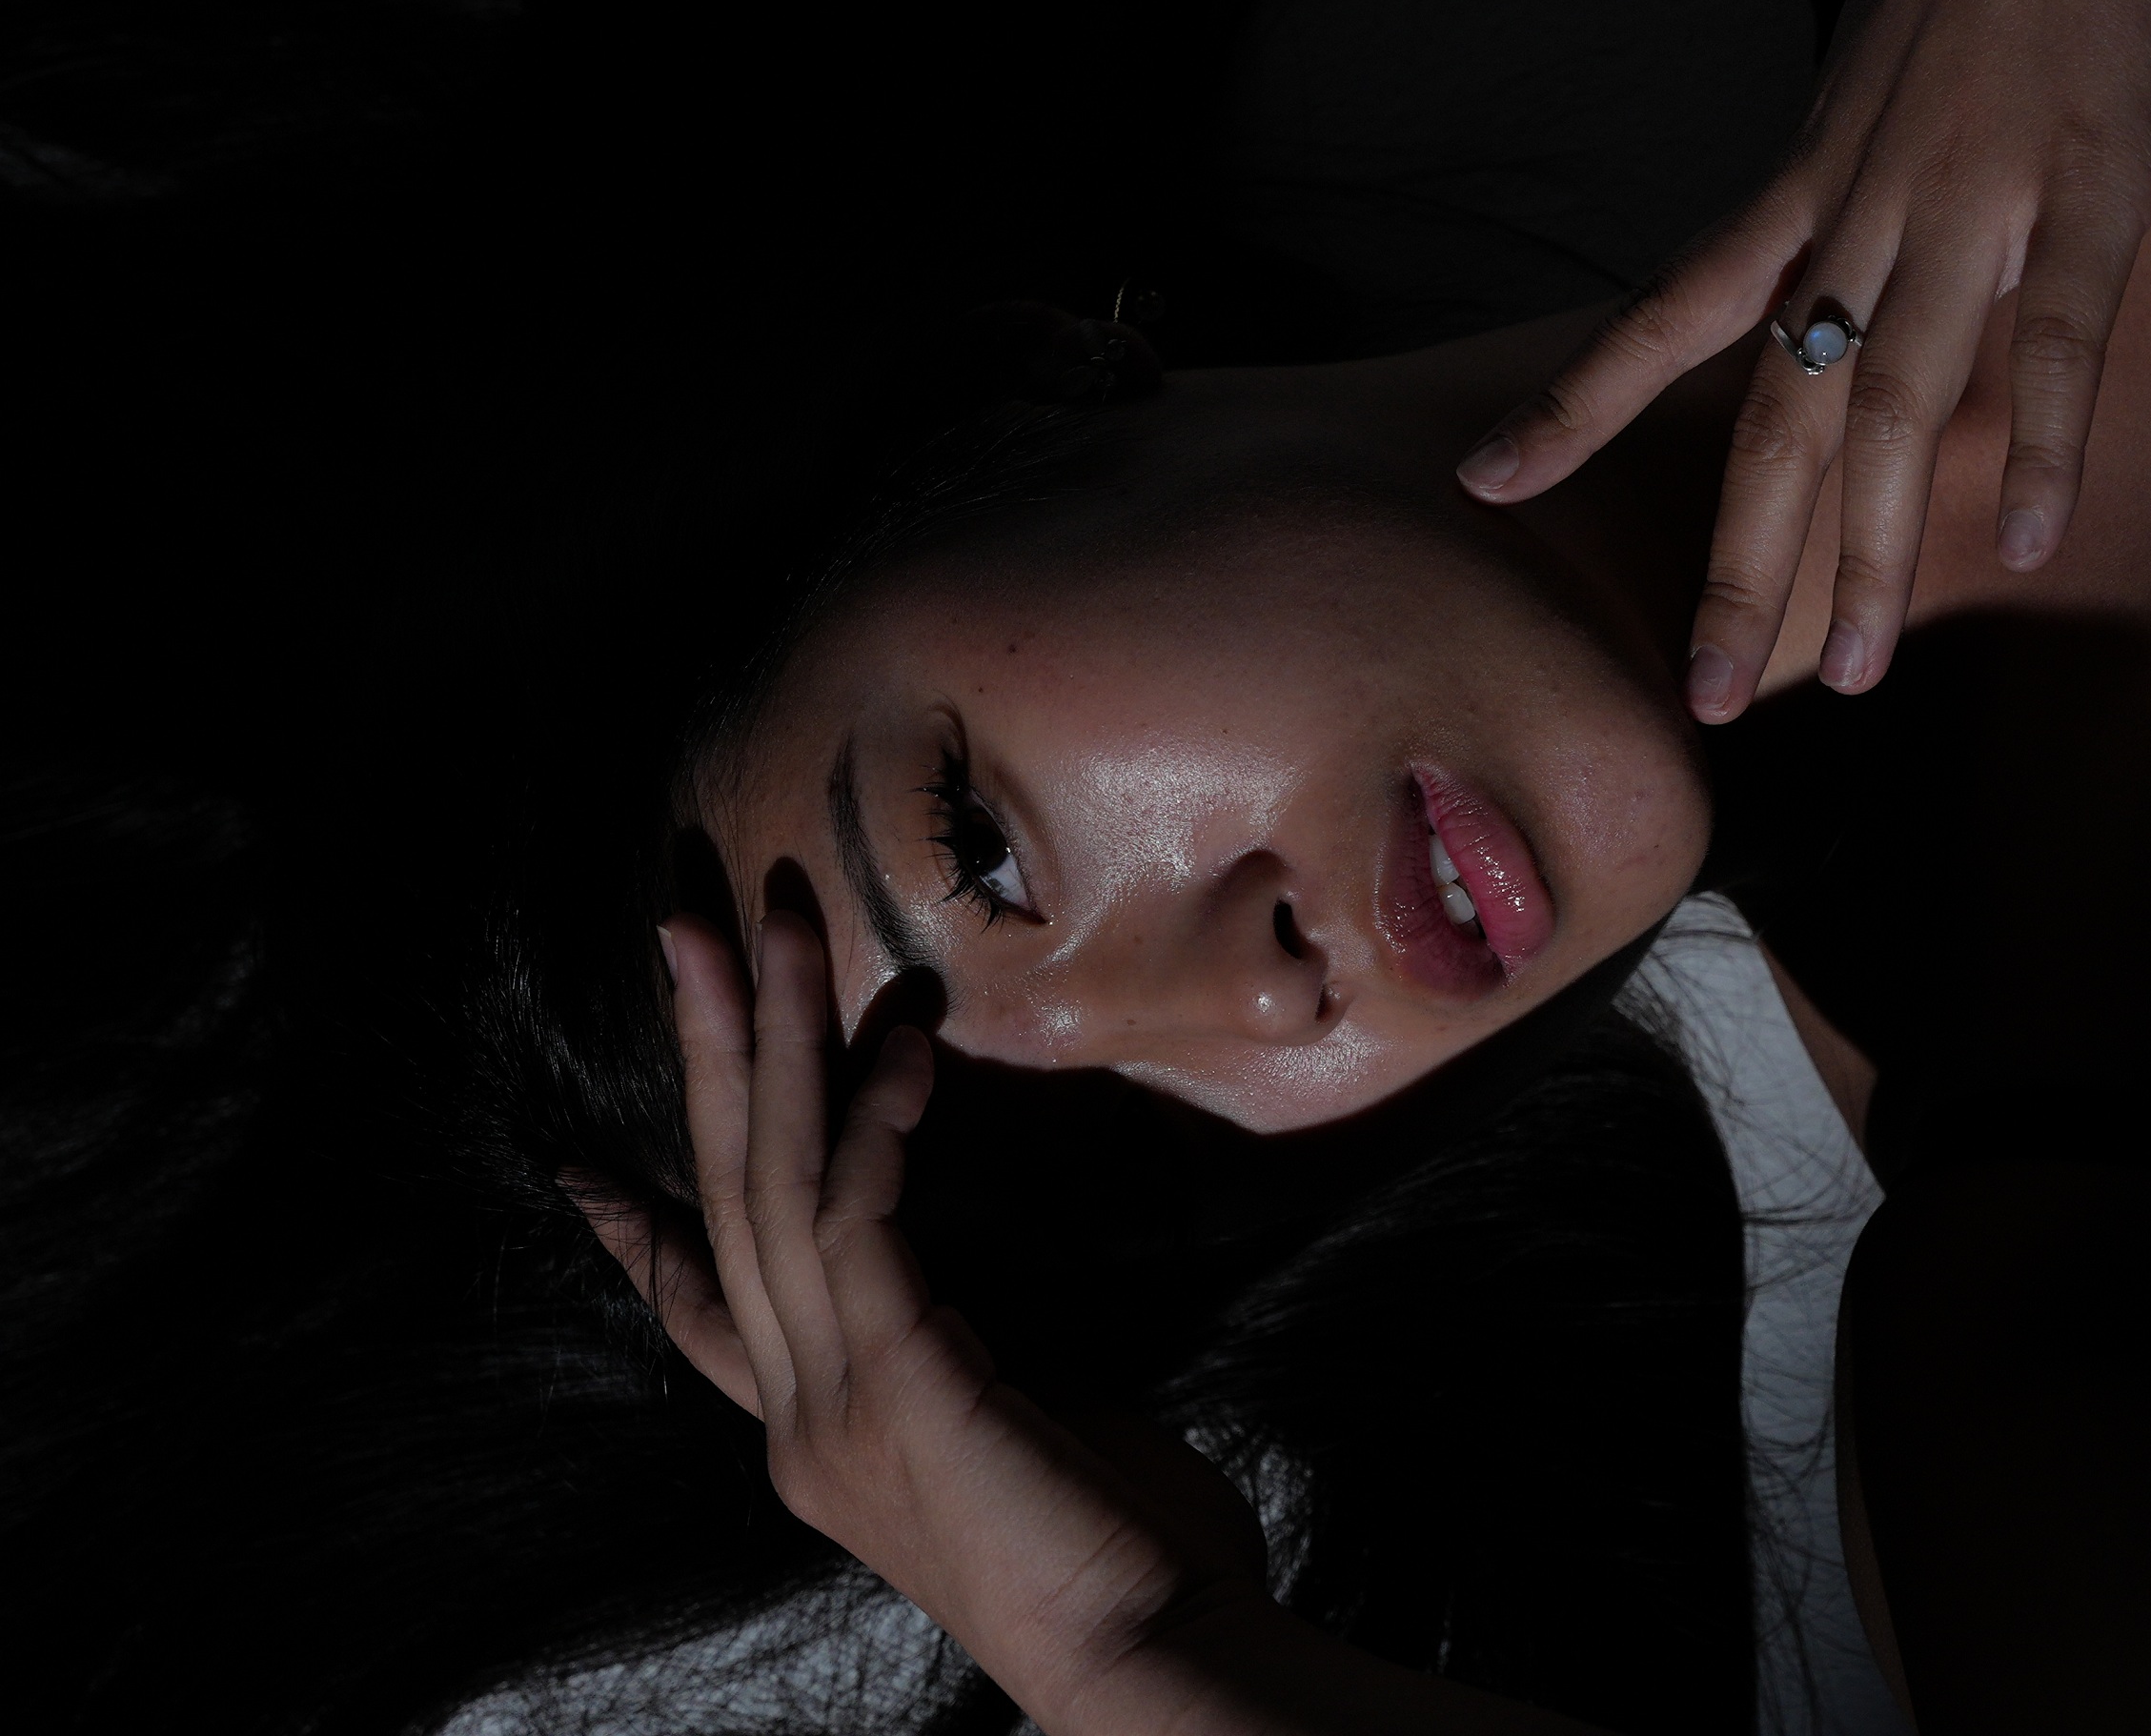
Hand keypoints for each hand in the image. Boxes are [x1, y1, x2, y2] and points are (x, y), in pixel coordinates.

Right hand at [581, 909, 1240, 1728]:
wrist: (1147, 1652)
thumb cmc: (1106, 1545)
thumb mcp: (993, 1432)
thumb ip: (945, 1359)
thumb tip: (947, 1303)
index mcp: (814, 1433)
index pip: (703, 1314)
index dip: (636, 1235)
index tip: (577, 1168)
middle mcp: (799, 1419)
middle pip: (724, 1204)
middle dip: (707, 1055)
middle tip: (685, 927)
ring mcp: (838, 1405)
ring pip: (775, 1187)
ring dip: (778, 1040)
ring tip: (779, 923)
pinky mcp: (904, 1381)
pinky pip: (863, 1222)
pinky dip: (875, 1121)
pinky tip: (900, 1040)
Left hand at [1458, 0, 2150, 719]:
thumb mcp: (1864, 88)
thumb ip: (1835, 204)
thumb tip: (1817, 302)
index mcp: (1805, 187)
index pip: (1666, 313)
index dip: (1574, 403)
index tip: (1485, 485)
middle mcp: (1862, 213)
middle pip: (1775, 414)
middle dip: (1740, 564)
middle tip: (1713, 697)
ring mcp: (1968, 205)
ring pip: (1896, 402)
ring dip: (1875, 548)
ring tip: (1861, 672)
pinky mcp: (2087, 191)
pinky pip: (2055, 337)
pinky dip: (2041, 440)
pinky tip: (2033, 537)